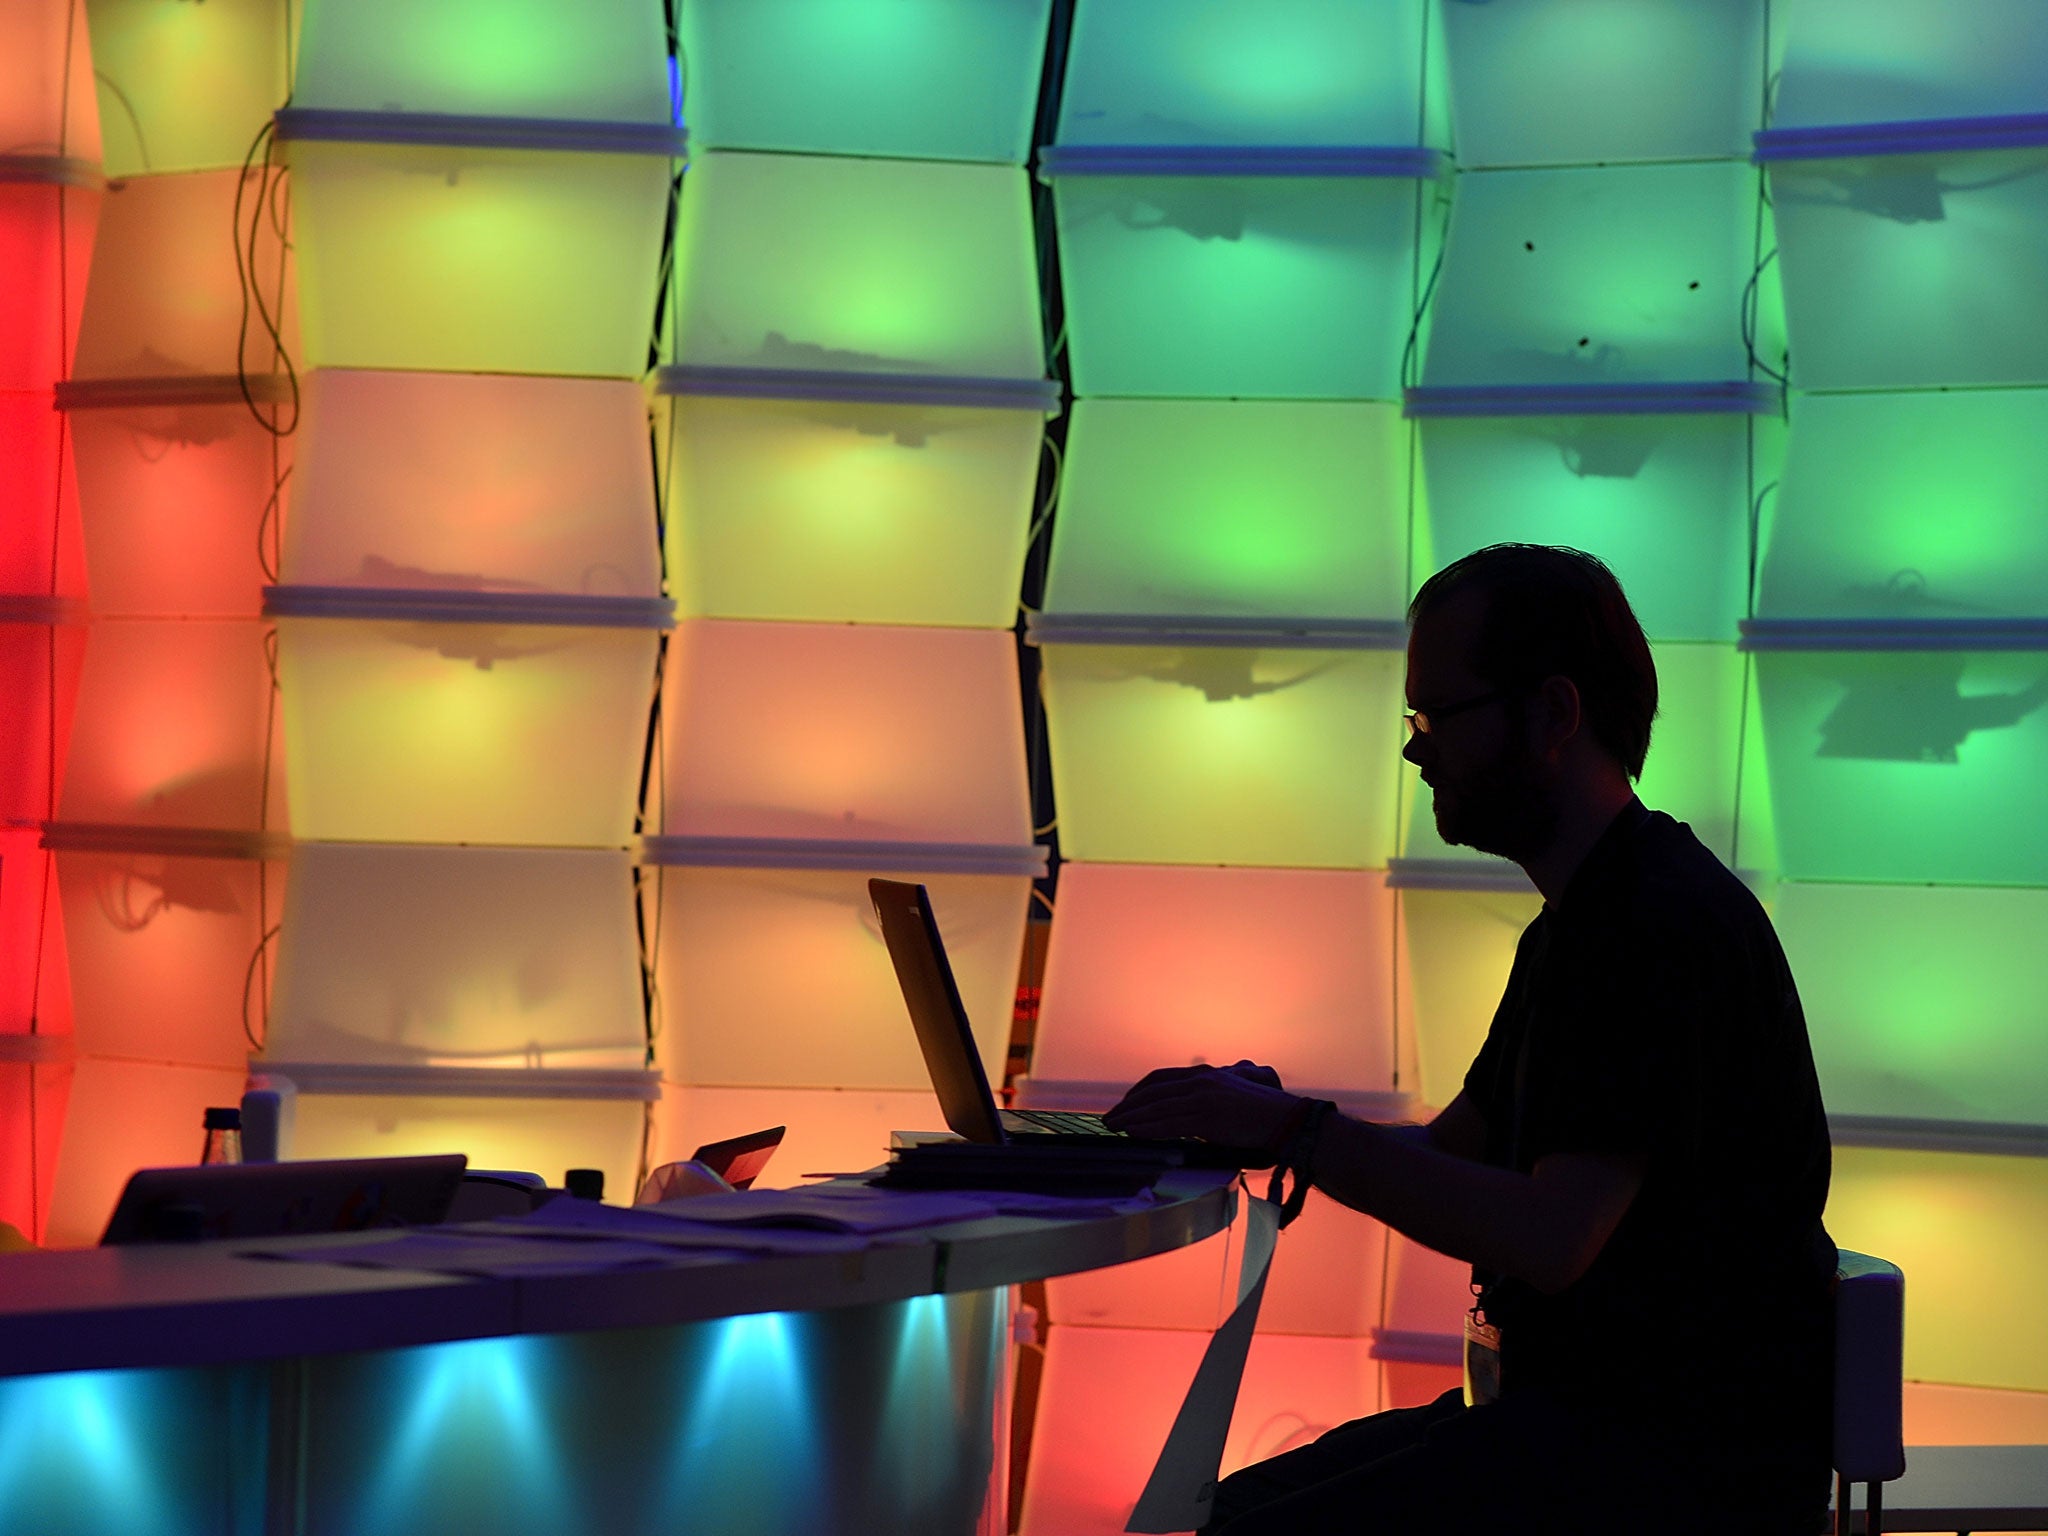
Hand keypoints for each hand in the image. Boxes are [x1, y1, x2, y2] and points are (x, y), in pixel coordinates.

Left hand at [1103, 1060, 1298, 1159]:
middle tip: (1109, 1119)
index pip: (1161, 1079)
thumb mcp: (1234, 1097)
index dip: (1139, 1092)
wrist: (1290, 1123)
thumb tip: (1197, 1116)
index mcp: (1206, 1075)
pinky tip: (1133, 1133)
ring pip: (1156, 1108)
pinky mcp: (1207, 1117)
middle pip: (1153, 1091)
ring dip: (1131, 1118)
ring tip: (1113, 1128)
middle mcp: (1201, 1081)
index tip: (1125, 1105)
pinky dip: (1147, 1128)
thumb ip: (1213, 1099)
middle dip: (1128, 1106)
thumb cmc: (1268, 1115)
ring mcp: (1203, 1098)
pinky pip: (1169, 1123)